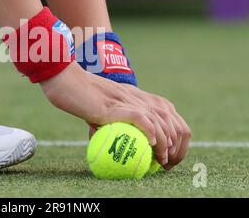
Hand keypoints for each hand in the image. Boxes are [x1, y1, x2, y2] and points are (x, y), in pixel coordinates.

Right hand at [41, 62, 190, 167]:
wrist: (70, 82)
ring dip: (166, 146)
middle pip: (176, 124)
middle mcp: (144, 99)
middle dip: (178, 149)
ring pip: (163, 124)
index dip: (179, 143)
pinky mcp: (120, 105)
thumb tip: (119, 150)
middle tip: (167, 165)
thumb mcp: (107, 112)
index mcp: (145, 99)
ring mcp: (133, 101)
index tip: (169, 159)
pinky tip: (151, 144)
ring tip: (160, 160)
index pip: (175, 120)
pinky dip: (151, 133)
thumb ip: (117, 125)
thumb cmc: (84, 99)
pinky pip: (143, 119)